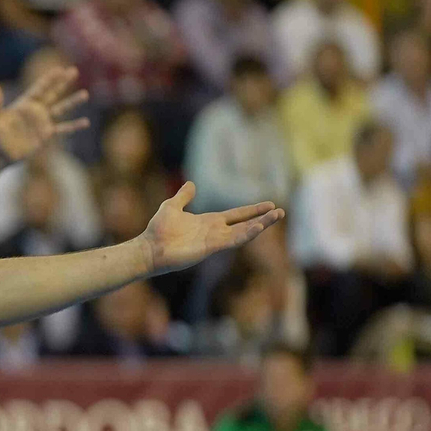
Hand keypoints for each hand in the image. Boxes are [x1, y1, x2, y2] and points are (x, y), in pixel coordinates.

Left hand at [0, 66, 88, 164]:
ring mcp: (42, 122)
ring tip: (85, 94)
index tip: (59, 69)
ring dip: (73, 102)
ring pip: (61, 109)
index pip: (39, 88)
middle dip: (63, 82)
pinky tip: (85, 122)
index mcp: (24, 104)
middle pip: (52, 93)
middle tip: (74, 70)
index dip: (49, 79)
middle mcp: (35, 111)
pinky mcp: (46, 135)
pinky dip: (74, 126)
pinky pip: (63, 129)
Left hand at [138, 183, 283, 275]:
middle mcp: (215, 231)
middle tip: (281, 212)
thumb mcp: (172, 206)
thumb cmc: (158, 229)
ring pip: (243, 231)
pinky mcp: (211, 246)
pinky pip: (232, 239)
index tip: (269, 204)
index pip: (236, 214)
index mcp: (209, 221)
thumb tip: (191, 183)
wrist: (150, 247)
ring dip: (260, 225)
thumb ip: (184, 196)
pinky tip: (258, 227)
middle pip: (245, 223)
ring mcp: (215, 239)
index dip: (252, 210)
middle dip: (263, 218)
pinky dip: (246, 234)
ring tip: (276, 216)